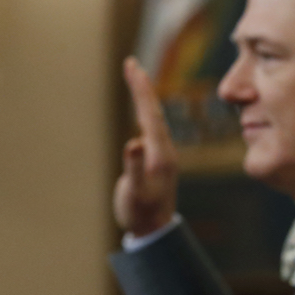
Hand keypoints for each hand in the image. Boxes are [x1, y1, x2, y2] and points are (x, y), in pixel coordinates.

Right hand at [113, 57, 178, 236]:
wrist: (155, 230)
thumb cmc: (141, 213)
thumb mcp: (135, 193)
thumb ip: (134, 169)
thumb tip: (133, 142)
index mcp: (159, 153)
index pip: (149, 113)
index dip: (140, 89)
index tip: (132, 65)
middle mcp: (163, 149)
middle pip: (152, 110)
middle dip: (141, 86)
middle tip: (131, 63)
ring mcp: (161, 154)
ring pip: (153, 117)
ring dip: (144, 96)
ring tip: (136, 78)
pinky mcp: (156, 159)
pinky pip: (150, 127)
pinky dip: (144, 111)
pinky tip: (142, 109)